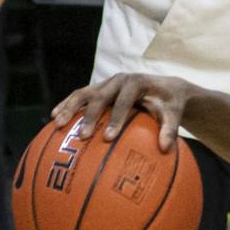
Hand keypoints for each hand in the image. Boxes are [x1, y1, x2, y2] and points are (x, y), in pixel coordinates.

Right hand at [51, 72, 197, 151]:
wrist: (165, 87)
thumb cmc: (170, 103)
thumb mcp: (175, 113)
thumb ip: (171, 129)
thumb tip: (165, 149)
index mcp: (136, 82)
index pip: (124, 100)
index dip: (115, 118)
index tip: (108, 137)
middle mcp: (118, 80)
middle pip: (99, 96)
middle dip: (89, 116)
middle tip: (83, 137)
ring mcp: (105, 83)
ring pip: (83, 93)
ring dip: (69, 108)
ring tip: (58, 125)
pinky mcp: (98, 89)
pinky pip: (79, 96)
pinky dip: (66, 105)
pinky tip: (54, 119)